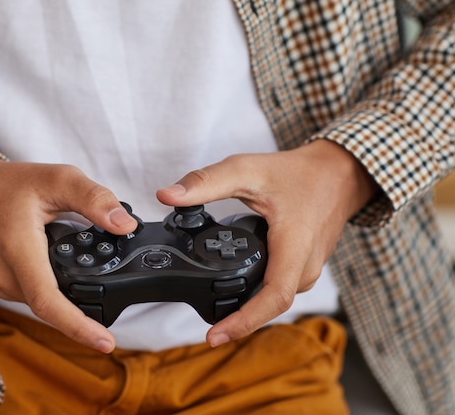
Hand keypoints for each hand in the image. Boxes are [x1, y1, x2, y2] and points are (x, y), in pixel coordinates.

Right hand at [0, 158, 137, 352]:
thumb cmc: (9, 185)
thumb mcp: (57, 179)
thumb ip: (93, 199)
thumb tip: (125, 224)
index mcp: (18, 250)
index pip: (48, 301)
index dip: (78, 327)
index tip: (105, 342)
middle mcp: (5, 275)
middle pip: (52, 308)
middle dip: (86, 311)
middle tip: (117, 298)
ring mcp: (1, 283)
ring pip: (45, 304)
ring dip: (72, 299)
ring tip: (97, 278)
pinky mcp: (2, 285)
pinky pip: (36, 297)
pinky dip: (58, 291)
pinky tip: (73, 276)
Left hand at [156, 139, 377, 346]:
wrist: (340, 173)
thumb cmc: (299, 173)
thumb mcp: (248, 170)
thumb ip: (206, 182)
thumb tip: (167, 195)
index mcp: (294, 246)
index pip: (273, 298)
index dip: (244, 322)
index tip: (215, 336)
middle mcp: (305, 266)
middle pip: (270, 306)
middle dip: (239, 321)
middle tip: (207, 330)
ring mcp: (308, 269)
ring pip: (276, 299)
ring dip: (249, 310)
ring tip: (216, 315)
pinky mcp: (305, 267)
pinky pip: (280, 289)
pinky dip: (258, 295)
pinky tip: (237, 290)